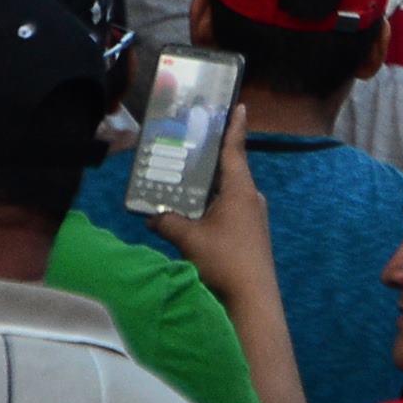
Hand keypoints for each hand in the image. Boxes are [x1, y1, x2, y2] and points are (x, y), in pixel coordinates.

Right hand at [150, 105, 277, 301]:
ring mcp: (252, 216)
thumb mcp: (188, 239)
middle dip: (209, 158)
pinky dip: (209, 205)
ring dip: (206, 186)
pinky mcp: (248, 233)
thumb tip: (150, 214)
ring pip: (225, 192)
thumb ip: (167, 221)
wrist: (252, 297)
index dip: (234, 127)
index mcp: (241, 190)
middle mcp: (250, 197)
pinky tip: (191, 212)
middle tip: (190, 142)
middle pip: (228, 170)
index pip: (235, 150)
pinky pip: (226, 209)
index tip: (239, 106)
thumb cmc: (224, 260)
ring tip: (182, 178)